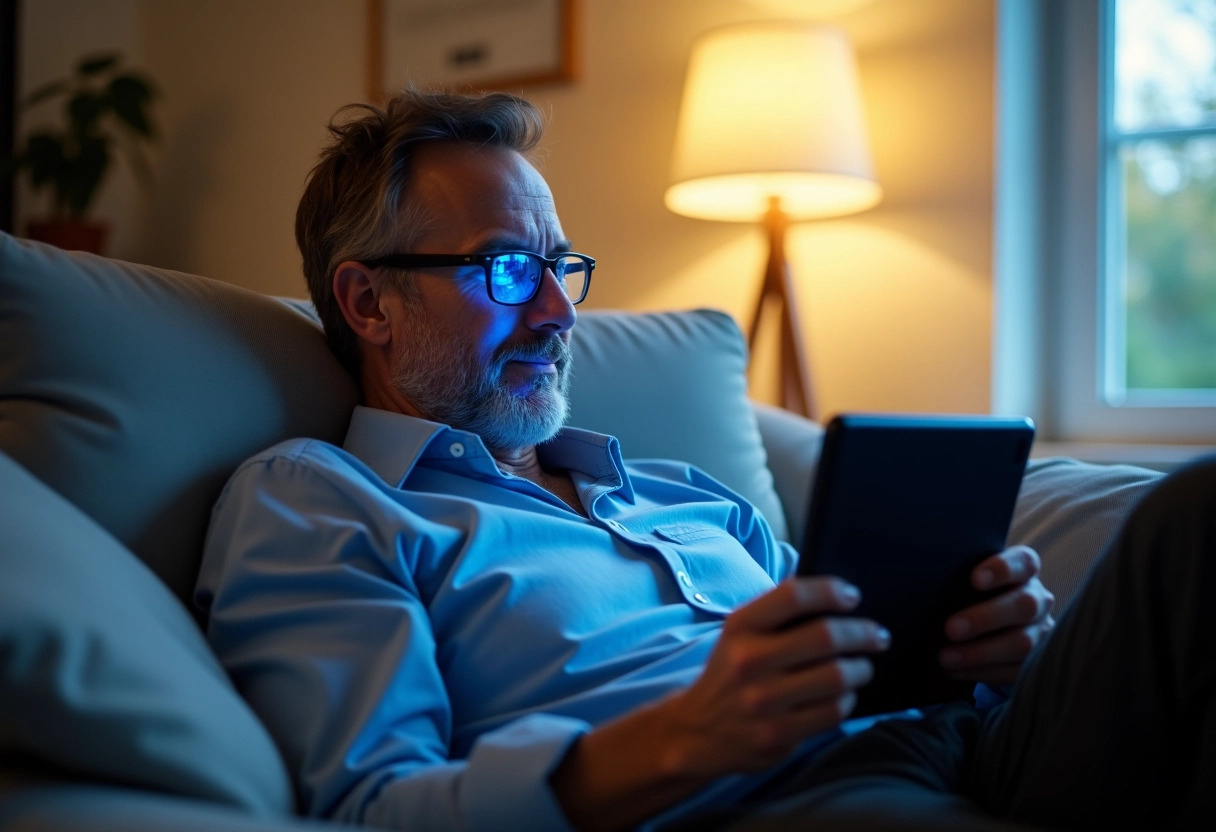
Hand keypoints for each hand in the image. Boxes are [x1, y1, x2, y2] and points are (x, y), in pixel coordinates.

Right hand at [659, 578, 889, 778]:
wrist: (697, 731)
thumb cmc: (731, 673)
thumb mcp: (739, 634)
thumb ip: (778, 612)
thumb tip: (833, 592)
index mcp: (741, 627)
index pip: (793, 595)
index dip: (830, 591)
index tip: (851, 596)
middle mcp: (749, 661)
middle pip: (825, 636)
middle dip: (863, 633)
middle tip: (877, 635)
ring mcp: (763, 701)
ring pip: (837, 677)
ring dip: (861, 669)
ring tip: (862, 666)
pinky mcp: (778, 735)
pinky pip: (833, 712)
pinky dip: (847, 700)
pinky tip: (843, 695)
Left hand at [939, 545, 1055, 684]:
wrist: (990, 628)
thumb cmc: (971, 594)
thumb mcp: (968, 580)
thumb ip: (958, 577)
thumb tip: (924, 584)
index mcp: (1023, 571)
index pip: (1022, 563)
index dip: (1002, 569)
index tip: (974, 579)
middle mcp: (1038, 599)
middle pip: (1024, 606)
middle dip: (985, 618)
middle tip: (950, 629)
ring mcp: (1041, 632)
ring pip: (1022, 644)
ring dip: (980, 652)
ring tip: (946, 658)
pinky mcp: (1037, 662)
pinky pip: (1016, 671)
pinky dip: (983, 672)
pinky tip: (956, 671)